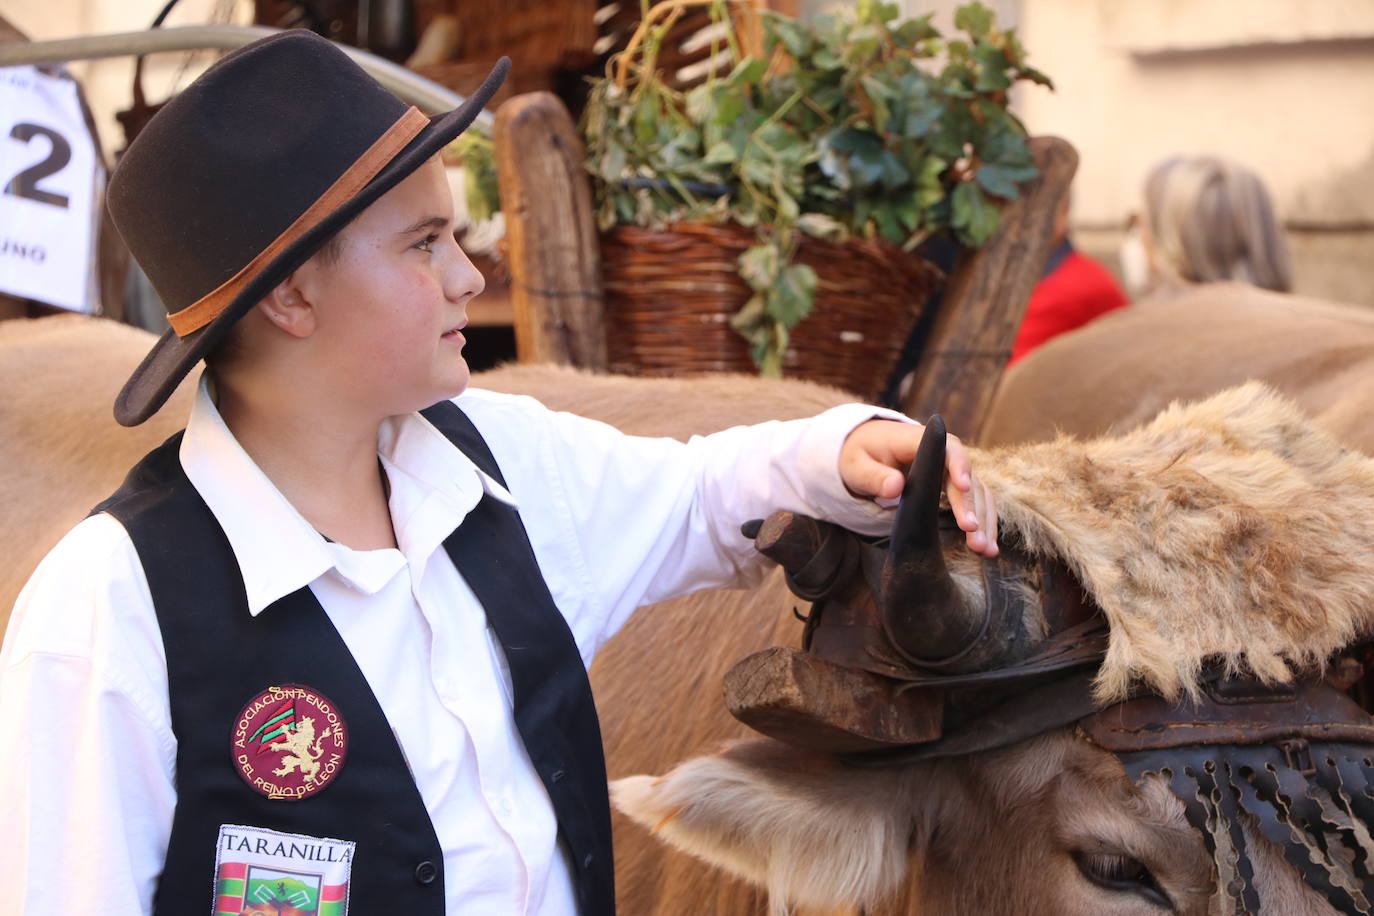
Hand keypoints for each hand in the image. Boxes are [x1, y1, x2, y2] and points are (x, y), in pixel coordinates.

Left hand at [839, 419, 998, 555]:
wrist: (870, 451)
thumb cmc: (862, 456)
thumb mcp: (857, 465)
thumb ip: (874, 476)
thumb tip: (894, 487)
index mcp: (918, 441)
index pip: (947, 448)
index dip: (958, 464)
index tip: (963, 485)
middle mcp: (943, 454)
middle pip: (967, 476)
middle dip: (971, 504)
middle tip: (971, 531)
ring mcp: (953, 471)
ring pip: (977, 493)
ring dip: (983, 520)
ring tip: (984, 549)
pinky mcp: (956, 487)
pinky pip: (976, 504)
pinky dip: (984, 524)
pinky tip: (989, 548)